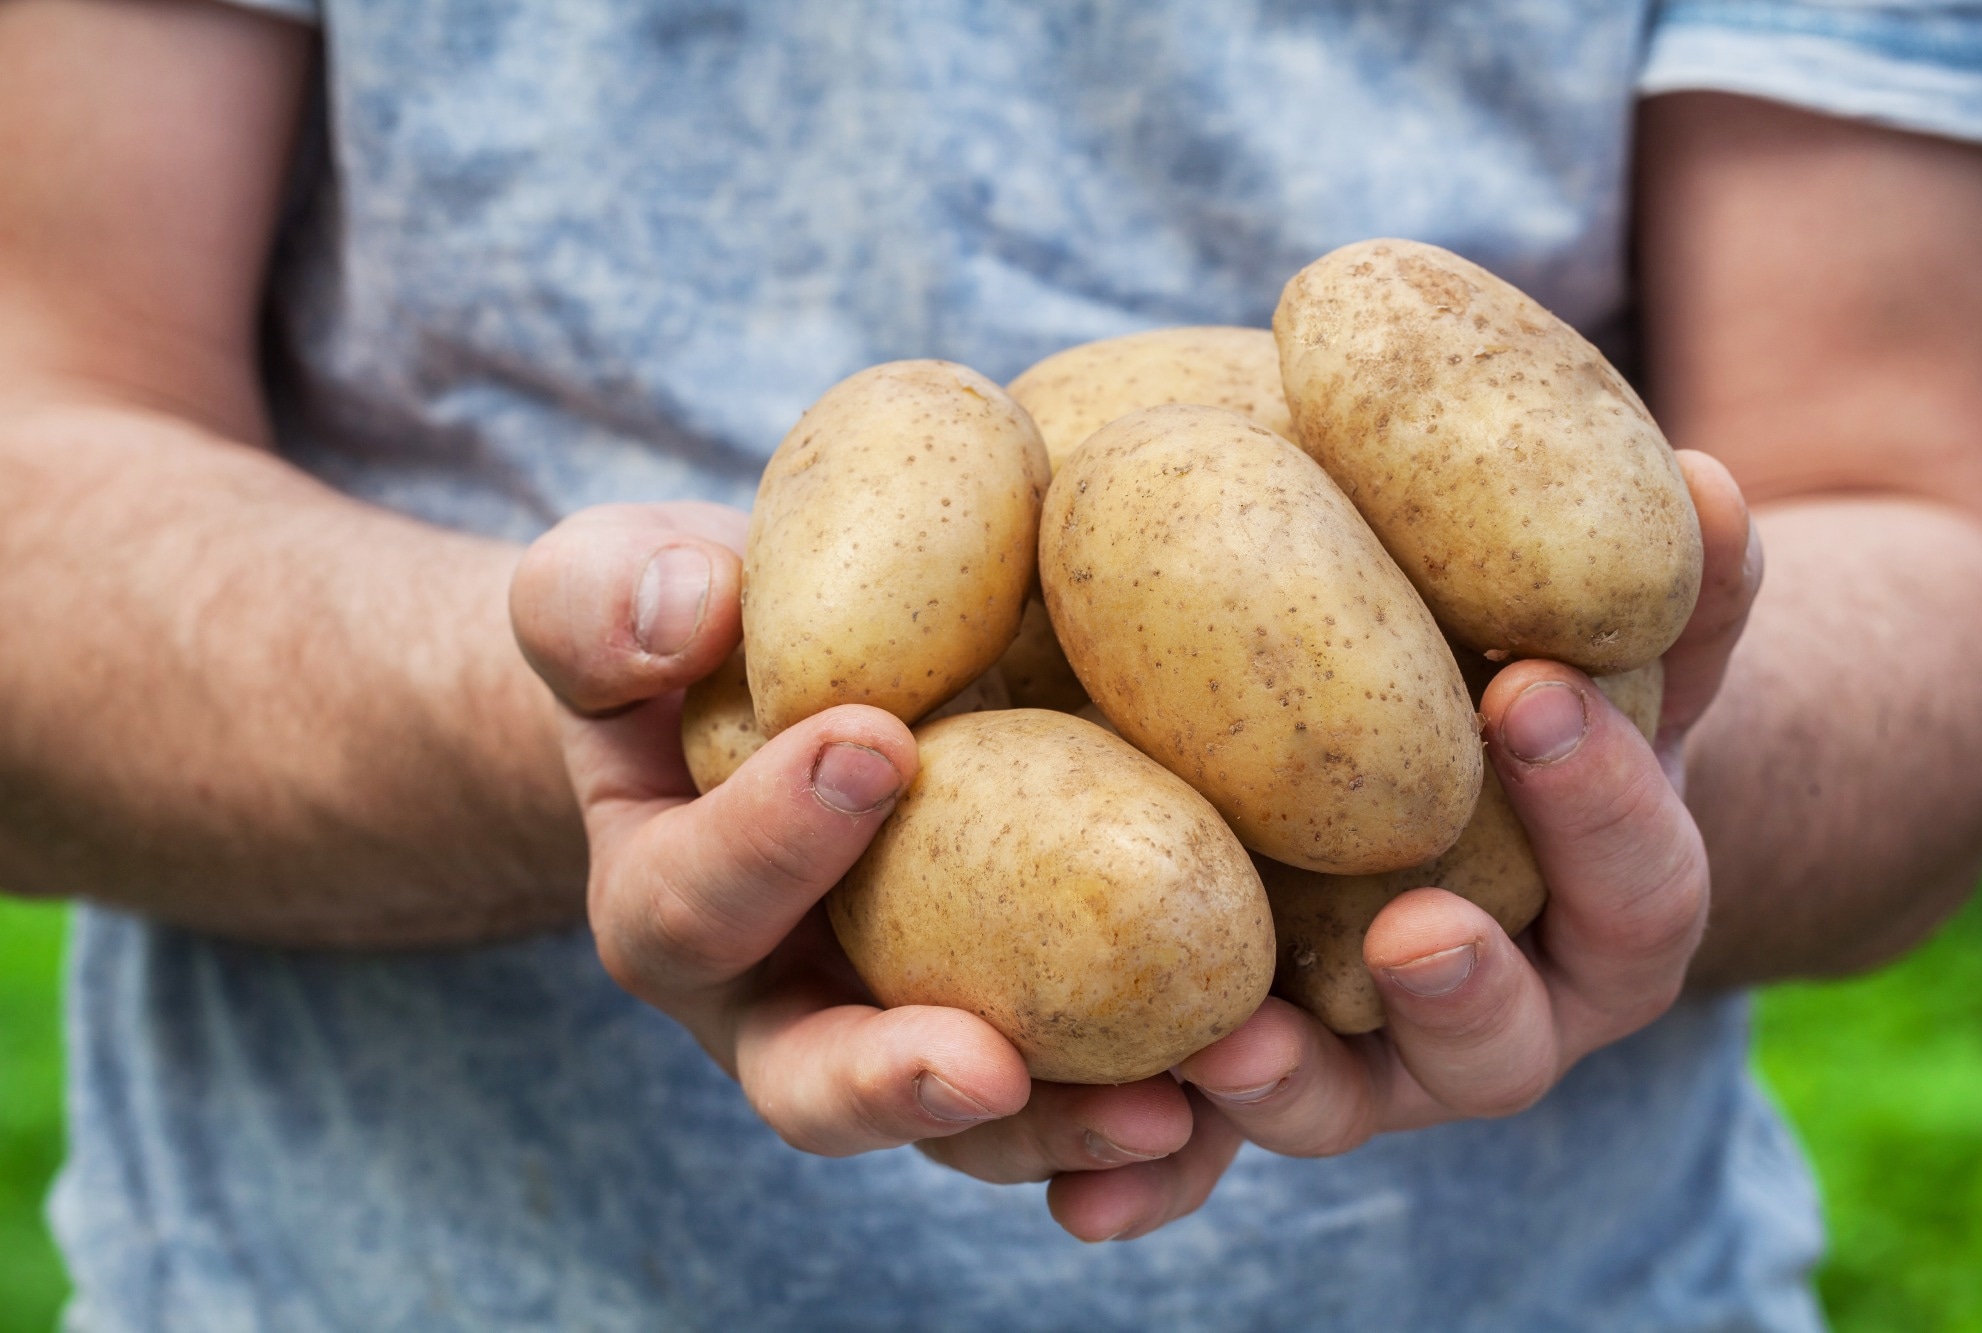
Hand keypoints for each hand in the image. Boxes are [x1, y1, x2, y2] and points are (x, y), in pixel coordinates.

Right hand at [509, 502, 1225, 1238]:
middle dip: (897, 1079)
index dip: (771, 837)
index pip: (696, 897)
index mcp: (670, 903)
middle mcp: (779, 1001)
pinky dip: (1162, 1116)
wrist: (785, 685)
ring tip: (1171, 1112)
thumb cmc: (696, 633)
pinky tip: (1245, 1088)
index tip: (873, 744)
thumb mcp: (608, 588)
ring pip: (968, 1122)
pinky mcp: (1025, 1021)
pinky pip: (1082, 1092)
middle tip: (988, 1061)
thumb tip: (686, 615)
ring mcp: (904, 1025)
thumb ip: (604, 600)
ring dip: (1061, 1129)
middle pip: (813, 1082)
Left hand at [1167, 450, 1761, 1159]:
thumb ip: (1671, 593)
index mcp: (1611, 920)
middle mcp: (1500, 1019)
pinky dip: (1150, 1176)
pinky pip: (1205, 1147)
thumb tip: (1699, 480)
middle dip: (1464, 990)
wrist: (1471, 815)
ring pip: (1343, 1108)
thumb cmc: (1542, 717)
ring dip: (1289, 1088)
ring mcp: (1373, 1068)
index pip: (1639, 879)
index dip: (1603, 799)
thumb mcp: (1616, 657)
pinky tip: (1078, 1197)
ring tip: (1228, 1050)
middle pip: (1501, 1043)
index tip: (1533, 694)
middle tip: (1415, 931)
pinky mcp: (1255, 1080)